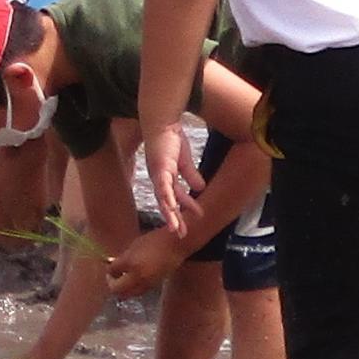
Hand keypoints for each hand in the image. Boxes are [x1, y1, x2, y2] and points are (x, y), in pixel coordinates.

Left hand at [107, 227, 180, 298]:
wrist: (174, 245)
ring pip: (127, 294)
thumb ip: (122, 258)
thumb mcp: (134, 246)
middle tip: (112, 276)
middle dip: (112, 284)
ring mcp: (146, 283)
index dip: (108, 269)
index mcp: (130, 262)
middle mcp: (137, 276)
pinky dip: (132, 289)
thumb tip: (111, 265)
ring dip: (122, 289)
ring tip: (122, 279)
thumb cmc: (153, 241)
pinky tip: (133, 280)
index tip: (109, 265)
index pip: (112, 271)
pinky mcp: (153, 286)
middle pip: (117, 289)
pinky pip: (137, 292)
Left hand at [141, 122, 204, 239]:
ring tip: (175, 227)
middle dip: (174, 219)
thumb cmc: (170, 139)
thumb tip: (200, 189)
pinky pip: (164, 185)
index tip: (190, 223)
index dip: (182, 211)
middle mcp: (159, 180)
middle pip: (167, 203)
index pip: (174, 199)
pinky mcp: (160, 168)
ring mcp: (158, 175)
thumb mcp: (184, 161)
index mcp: (164, 178)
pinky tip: (172, 207)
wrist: (161, 124)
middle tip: (181, 234)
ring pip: (164, 198)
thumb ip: (190, 175)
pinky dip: (168, 197)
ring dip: (170, 213)